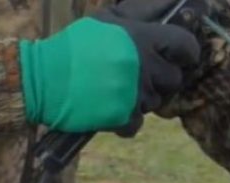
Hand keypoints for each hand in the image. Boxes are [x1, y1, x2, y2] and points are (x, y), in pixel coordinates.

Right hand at [19, 0, 201, 135]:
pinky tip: (110, 107)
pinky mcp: (124, 117)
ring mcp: (136, 94)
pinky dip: (126, 119)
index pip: (186, 45)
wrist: (42, 78)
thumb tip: (166, 12)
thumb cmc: (74, 47)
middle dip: (161, 78)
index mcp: (142, 39)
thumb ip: (137, 18)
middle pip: (175, 79)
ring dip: (142, 98)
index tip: (180, 56)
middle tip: (139, 74)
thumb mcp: (105, 21)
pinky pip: (138, 123)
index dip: (186, 52)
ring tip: (117, 88)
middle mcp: (144, 66)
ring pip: (156, 102)